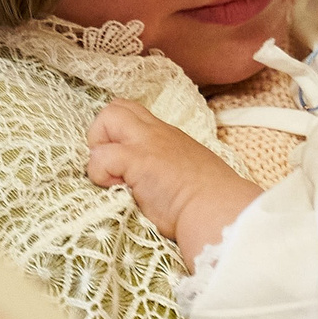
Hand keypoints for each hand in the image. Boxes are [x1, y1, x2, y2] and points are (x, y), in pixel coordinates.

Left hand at [86, 100, 259, 259]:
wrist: (218, 211)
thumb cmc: (209, 201)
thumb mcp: (190, 172)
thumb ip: (170, 167)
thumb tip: (155, 182)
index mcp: (168, 135)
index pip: (135, 115)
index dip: (120, 134)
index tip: (125, 165)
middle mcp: (156, 132)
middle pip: (116, 107)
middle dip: (102, 134)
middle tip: (112, 166)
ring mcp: (146, 143)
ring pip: (107, 117)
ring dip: (99, 150)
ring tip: (113, 177)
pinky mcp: (136, 160)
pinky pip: (101, 157)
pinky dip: (100, 174)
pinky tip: (118, 190)